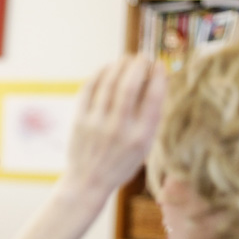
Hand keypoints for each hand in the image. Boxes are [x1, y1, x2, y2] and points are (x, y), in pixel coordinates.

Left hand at [64, 55, 166, 196]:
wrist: (88, 182)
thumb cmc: (121, 162)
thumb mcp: (144, 147)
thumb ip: (151, 118)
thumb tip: (159, 80)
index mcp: (140, 138)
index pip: (153, 98)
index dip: (158, 76)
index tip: (159, 65)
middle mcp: (118, 130)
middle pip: (129, 85)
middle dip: (138, 64)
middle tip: (143, 57)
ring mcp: (96, 124)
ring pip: (109, 82)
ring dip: (120, 65)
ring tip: (127, 59)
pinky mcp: (79, 120)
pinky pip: (90, 88)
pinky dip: (100, 73)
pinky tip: (108, 68)